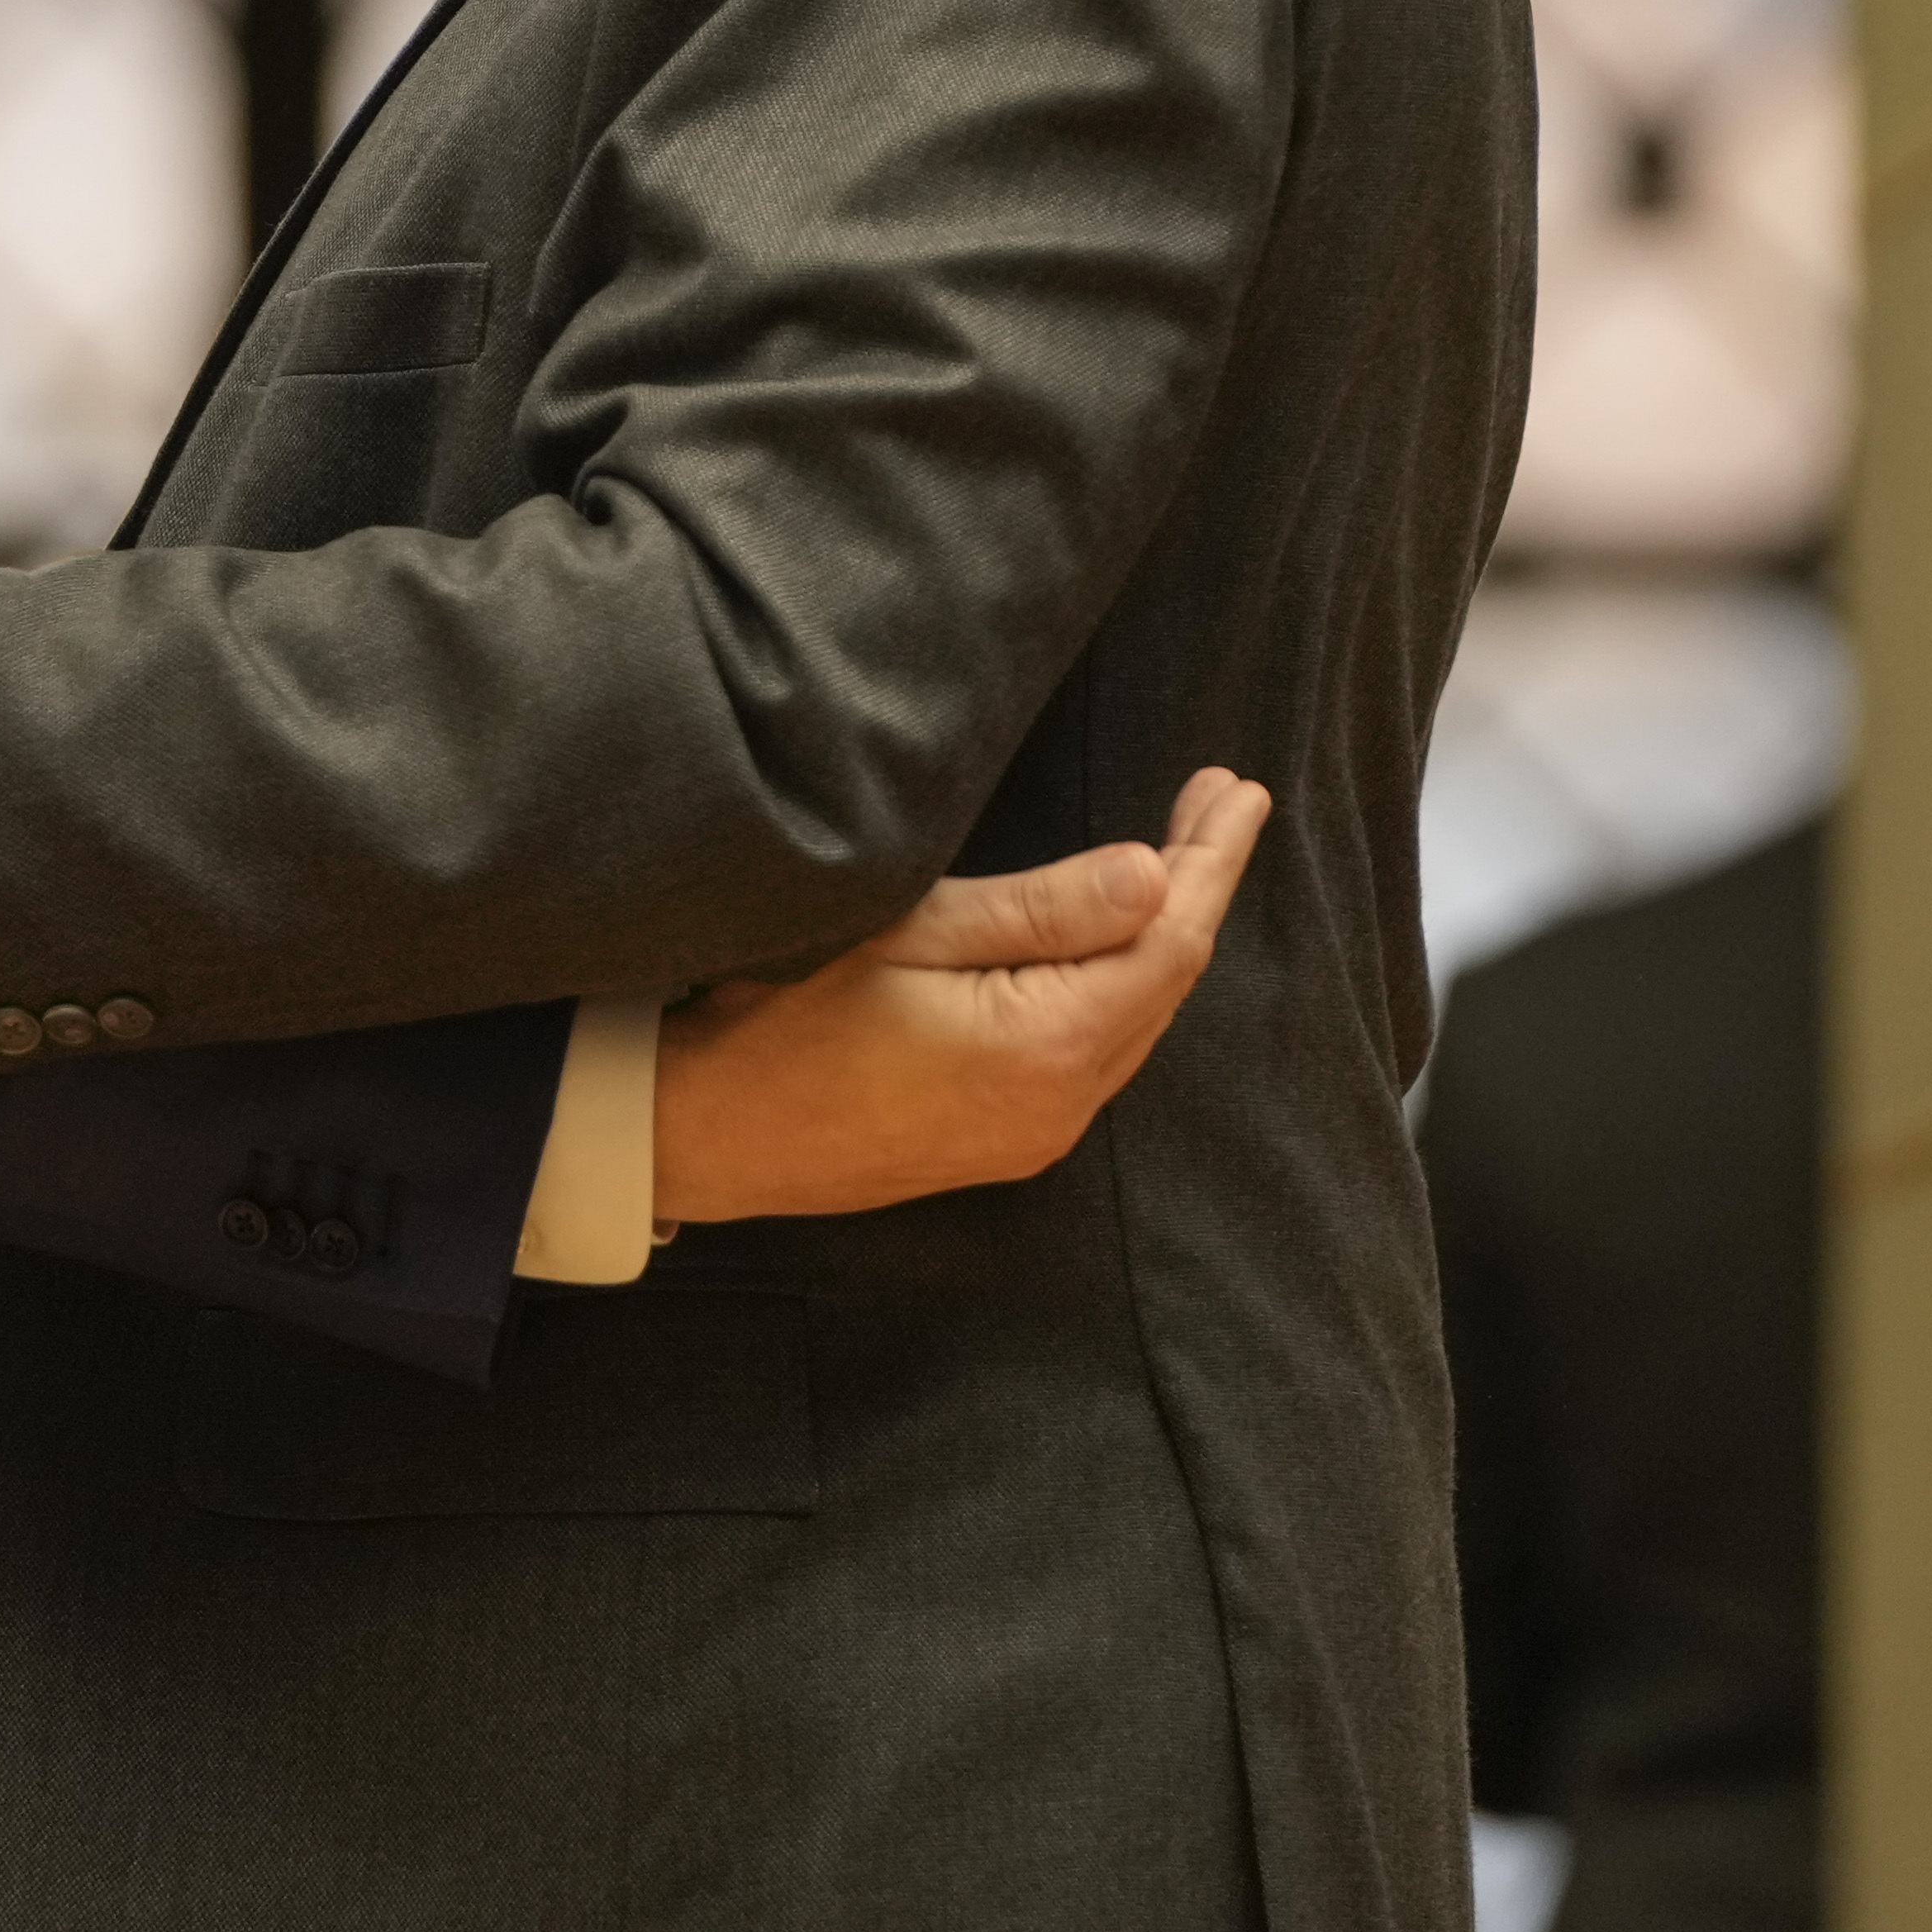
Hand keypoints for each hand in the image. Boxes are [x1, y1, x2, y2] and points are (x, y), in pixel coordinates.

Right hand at [645, 769, 1272, 1226]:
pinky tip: (1113, 943)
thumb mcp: (908, 932)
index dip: (1211, 859)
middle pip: (1163, 983)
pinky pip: (1092, 1055)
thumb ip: (1042, 910)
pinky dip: (1117, 988)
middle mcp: (1059, 1107)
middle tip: (1218, 800)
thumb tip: (1157, 874)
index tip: (1236, 788)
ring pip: (1131, 1022)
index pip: (1170, 940)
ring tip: (1181, 857)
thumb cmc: (777, 1016)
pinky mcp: (998, 1143)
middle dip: (1196, 886)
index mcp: (1048, 1048)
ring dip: (1160, 937)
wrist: (695, 1130)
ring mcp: (1030, 1135)